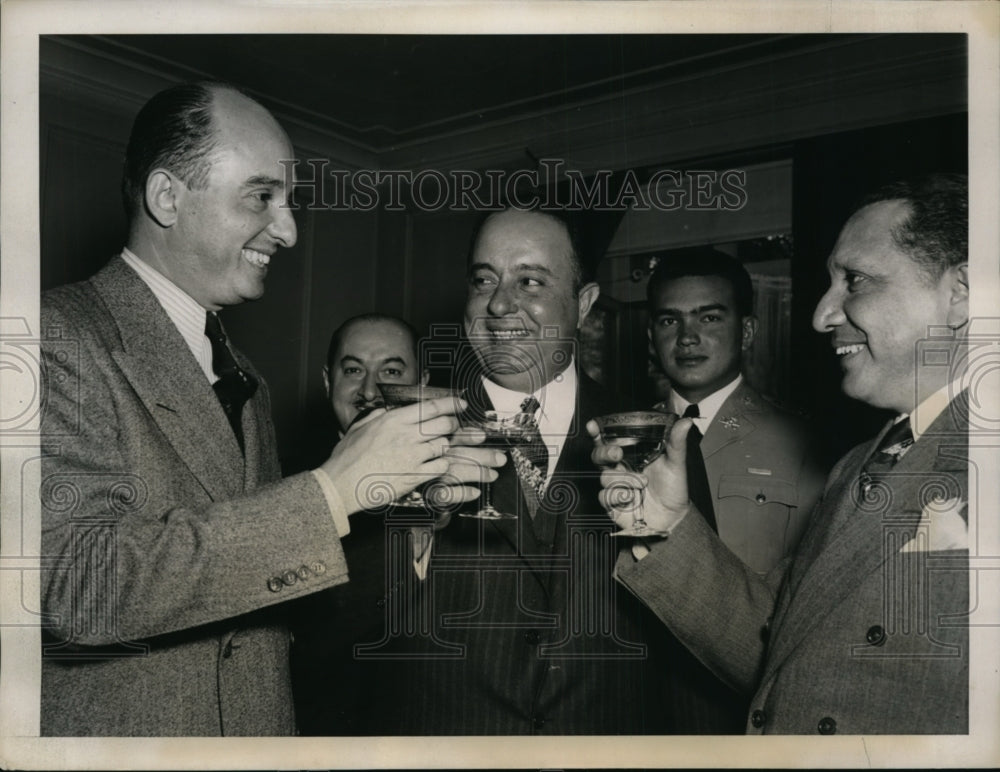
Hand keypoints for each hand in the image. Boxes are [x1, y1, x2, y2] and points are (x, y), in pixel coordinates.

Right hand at [323, 396, 470, 514]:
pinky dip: (441, 465)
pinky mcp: (414, 476)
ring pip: (443, 445)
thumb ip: (376, 416)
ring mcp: (411, 456)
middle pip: (443, 424)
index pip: (430, 406)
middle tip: (452, 428)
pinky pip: (440, 467)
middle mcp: (405, 435)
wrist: (341, 484)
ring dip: (444, 446)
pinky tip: (434, 465)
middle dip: (452, 425)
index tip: (460, 404)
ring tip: (437, 448)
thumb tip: (387, 409)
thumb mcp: (359, 428)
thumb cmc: (346, 458)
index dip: (450, 404)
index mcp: (393, 420)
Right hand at [424, 426, 506, 510]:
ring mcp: (431, 474)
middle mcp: (434, 457)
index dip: (468, 435)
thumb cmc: (422, 455)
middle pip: (458, 453)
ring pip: (455, 472)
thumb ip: (454, 434)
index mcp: (436, 441)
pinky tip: (475, 492)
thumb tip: (481, 433)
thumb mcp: (433, 437)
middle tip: (499, 458)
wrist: (396, 473)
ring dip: (476, 473)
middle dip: (481, 455)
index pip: (452, 435)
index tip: (483, 436)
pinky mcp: (429, 490)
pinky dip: (461, 493)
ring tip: (493, 475)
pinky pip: (445, 494)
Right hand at [587, 417, 694, 533]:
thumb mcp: (676, 463)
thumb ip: (676, 442)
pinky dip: (619, 497)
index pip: (609, 440)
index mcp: (631, 455)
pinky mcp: (611, 503)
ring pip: (604, 476)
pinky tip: (633, 499)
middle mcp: (620, 468)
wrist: (673, 517)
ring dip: (625, 480)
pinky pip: (605, 495)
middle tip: (617, 454)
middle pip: (598, 456)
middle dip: (605, 452)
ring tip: (643, 484)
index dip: (597, 432)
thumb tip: (685, 422)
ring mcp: (614, 486)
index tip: (593, 425)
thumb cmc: (672, 489)